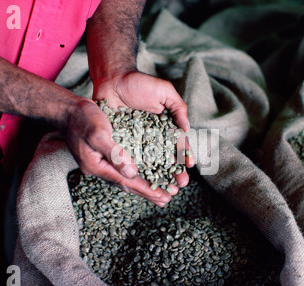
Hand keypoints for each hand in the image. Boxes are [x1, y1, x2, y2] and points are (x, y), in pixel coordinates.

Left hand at [89, 71, 194, 204]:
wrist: (113, 79)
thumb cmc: (140, 83)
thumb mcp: (164, 91)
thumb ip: (178, 108)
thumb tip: (187, 128)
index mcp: (166, 126)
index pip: (178, 143)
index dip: (184, 154)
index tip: (190, 165)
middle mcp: (153, 136)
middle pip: (166, 158)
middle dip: (174, 172)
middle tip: (180, 185)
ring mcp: (138, 141)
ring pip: (150, 162)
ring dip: (158, 176)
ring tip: (165, 188)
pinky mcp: (122, 143)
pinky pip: (130, 158)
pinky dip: (137, 170)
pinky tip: (142, 181)